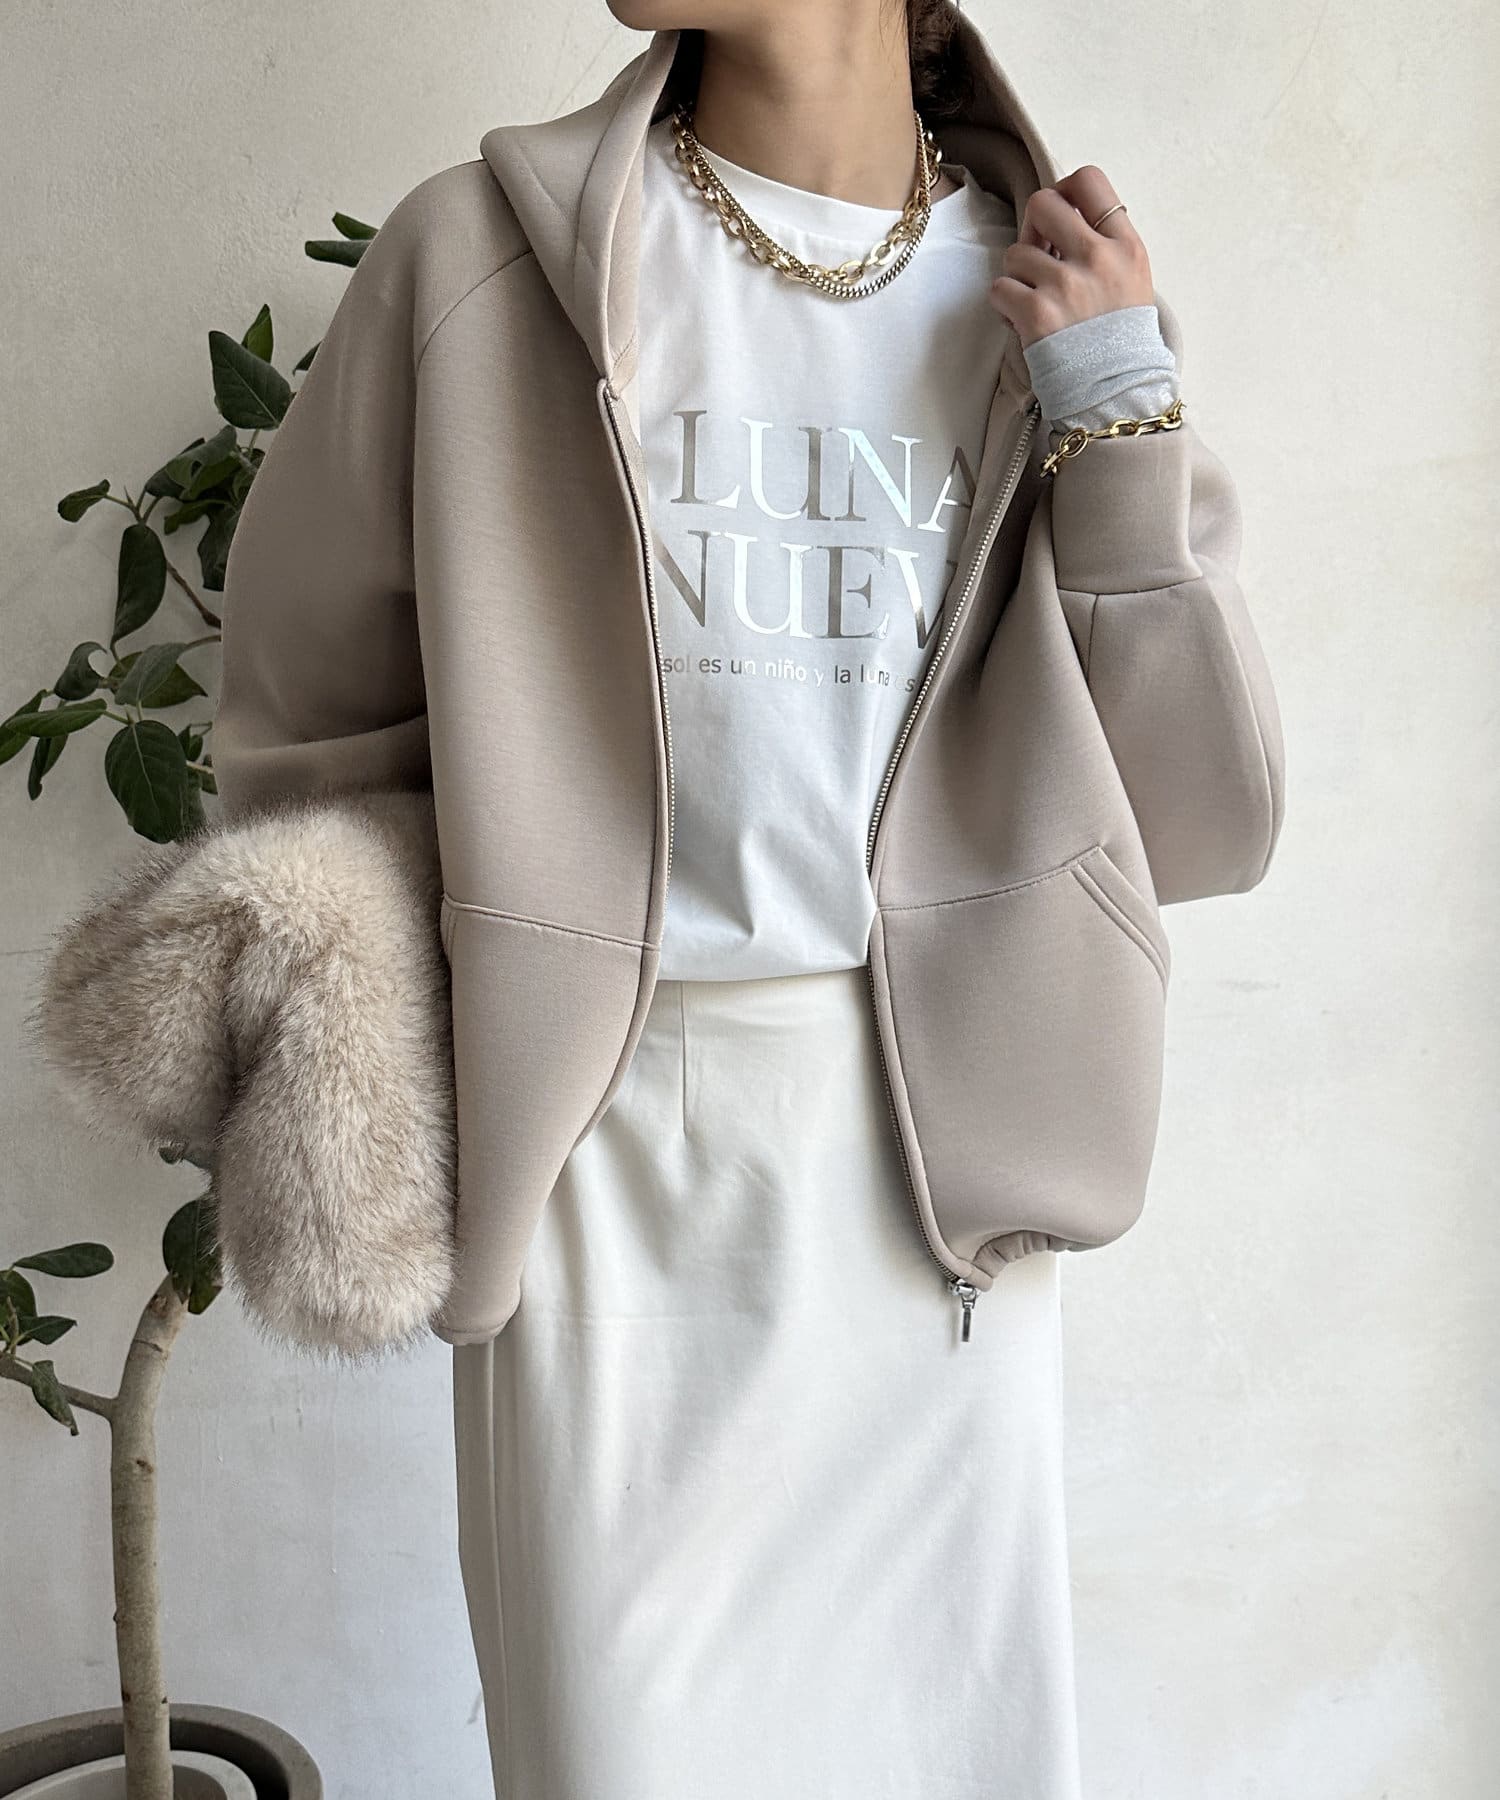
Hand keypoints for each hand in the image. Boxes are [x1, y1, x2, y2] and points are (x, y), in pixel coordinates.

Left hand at [987, 166, 1154, 349]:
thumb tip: (1059, 216)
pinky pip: (999, 289)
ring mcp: (1066, 285)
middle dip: (1032, 228)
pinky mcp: (1037, 313)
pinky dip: (1004, 307)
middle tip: (1039, 257)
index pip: (1089, 181)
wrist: (1117, 395)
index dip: (1065, 190)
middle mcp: (1096, 258)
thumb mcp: (1132, 281)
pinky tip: (1023, 323)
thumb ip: (1104, 245)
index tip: (1060, 213)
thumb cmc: (1120, 341)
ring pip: (1015, 254)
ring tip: (1038, 304)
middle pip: (1043, 203)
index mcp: (1125, 245)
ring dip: (1018, 278)